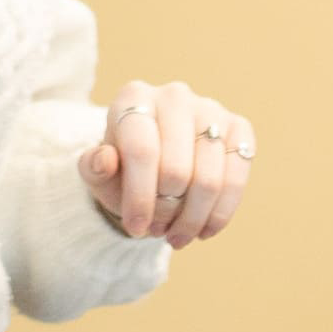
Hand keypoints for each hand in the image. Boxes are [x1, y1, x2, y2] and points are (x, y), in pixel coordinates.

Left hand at [79, 79, 253, 247]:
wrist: (153, 162)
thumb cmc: (121, 167)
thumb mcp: (98, 171)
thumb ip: (93, 167)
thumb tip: (104, 159)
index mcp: (134, 96)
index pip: (142, 151)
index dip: (140, 197)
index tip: (134, 228)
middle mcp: (175, 95)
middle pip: (178, 169)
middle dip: (165, 210)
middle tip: (154, 230)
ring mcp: (211, 109)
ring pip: (210, 179)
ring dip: (192, 219)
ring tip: (175, 236)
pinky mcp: (239, 128)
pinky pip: (237, 179)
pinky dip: (220, 214)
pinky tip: (202, 231)